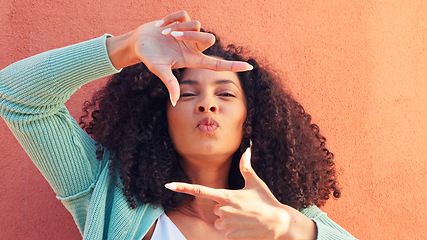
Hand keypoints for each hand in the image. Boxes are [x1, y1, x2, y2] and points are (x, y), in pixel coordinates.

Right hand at [107, 11, 252, 105]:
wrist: (139, 42)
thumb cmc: (149, 58)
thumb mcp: (159, 69)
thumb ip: (169, 83)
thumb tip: (175, 102)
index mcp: (192, 59)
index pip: (217, 64)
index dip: (233, 66)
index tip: (249, 67)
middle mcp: (193, 47)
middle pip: (210, 38)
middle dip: (192, 34)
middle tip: (173, 35)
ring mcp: (189, 33)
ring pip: (197, 24)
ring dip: (179, 26)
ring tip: (164, 32)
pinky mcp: (182, 21)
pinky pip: (184, 15)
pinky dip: (172, 18)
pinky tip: (162, 24)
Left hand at [165, 147, 316, 239]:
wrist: (278, 224)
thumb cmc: (267, 201)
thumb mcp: (256, 183)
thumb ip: (246, 167)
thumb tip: (247, 150)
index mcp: (226, 196)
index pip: (200, 190)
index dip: (182, 187)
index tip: (168, 185)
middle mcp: (223, 210)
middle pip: (216, 208)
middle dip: (226, 208)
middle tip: (243, 207)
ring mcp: (226, 224)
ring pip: (220, 220)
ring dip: (229, 219)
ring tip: (245, 217)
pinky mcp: (230, 236)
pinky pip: (225, 231)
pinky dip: (233, 229)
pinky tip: (245, 226)